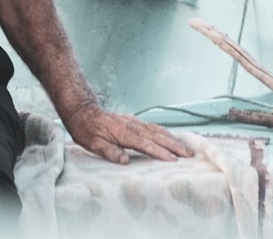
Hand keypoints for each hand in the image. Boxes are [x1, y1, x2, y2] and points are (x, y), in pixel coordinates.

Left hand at [65, 104, 192, 163]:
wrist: (83, 111)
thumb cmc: (86, 129)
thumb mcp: (93, 144)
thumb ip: (110, 152)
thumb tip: (125, 161)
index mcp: (123, 133)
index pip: (146, 144)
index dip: (160, 153)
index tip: (173, 160)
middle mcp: (132, 125)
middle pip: (157, 136)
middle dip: (174, 146)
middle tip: (189, 155)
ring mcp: (134, 122)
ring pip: (158, 130)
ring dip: (173, 139)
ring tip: (186, 148)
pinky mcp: (133, 121)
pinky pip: (153, 127)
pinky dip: (165, 133)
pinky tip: (171, 138)